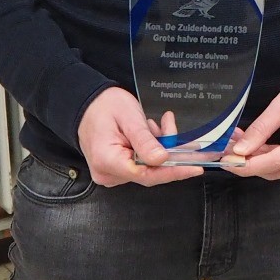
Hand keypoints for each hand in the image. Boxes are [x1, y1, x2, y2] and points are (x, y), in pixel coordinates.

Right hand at [76, 86, 203, 186]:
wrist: (86, 104)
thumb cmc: (103, 107)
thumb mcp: (129, 117)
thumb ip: (145, 140)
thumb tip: (162, 159)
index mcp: (107, 161)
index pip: (146, 175)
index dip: (173, 172)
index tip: (194, 168)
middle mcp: (108, 173)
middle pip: (150, 172)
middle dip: (170, 154)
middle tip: (186, 139)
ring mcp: (112, 173)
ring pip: (149, 166)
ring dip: (161, 147)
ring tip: (162, 125)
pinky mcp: (118, 169)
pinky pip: (143, 163)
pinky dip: (153, 148)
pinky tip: (153, 131)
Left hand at [224, 78, 279, 178]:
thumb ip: (261, 129)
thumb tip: (240, 150)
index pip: (273, 163)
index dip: (246, 165)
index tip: (226, 161)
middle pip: (275, 171)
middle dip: (249, 162)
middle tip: (228, 149)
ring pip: (279, 170)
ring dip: (257, 160)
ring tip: (239, 146)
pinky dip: (269, 157)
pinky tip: (255, 147)